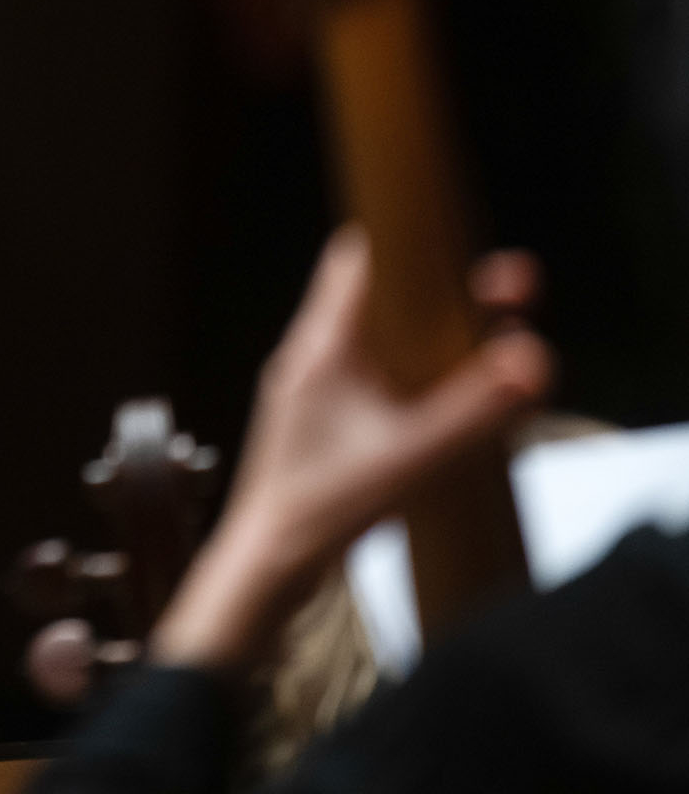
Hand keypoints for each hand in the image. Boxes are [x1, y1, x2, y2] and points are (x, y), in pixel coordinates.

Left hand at [148, 226, 551, 672]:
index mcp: (323, 346)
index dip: (408, 240)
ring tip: (488, 341)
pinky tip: (447, 397)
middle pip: (379, 297)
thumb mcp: (410, 455)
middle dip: (441, 293)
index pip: (359, 260)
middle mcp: (313, 357)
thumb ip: (473, 409)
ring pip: (378, 339)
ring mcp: (315, 388)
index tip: (456, 235)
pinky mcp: (324, 421)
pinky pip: (374, 376)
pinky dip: (413, 373)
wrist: (267, 563)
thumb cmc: (321, 506)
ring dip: (429, 335)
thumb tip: (532, 359)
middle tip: (505, 294)